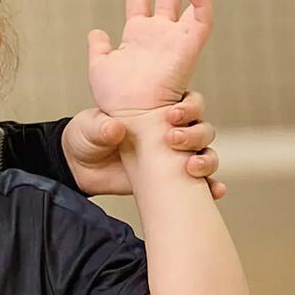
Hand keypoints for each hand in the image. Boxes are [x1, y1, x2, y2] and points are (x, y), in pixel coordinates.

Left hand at [62, 92, 226, 199]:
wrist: (80, 167)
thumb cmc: (88, 135)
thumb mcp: (90, 127)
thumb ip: (102, 126)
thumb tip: (116, 129)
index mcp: (157, 110)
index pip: (188, 102)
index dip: (188, 106)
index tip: (171, 115)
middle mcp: (171, 131)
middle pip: (202, 129)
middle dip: (195, 134)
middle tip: (173, 140)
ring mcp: (174, 157)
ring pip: (206, 154)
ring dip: (206, 159)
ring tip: (191, 167)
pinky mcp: (173, 180)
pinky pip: (200, 184)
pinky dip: (211, 187)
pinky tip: (214, 192)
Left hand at [87, 0, 212, 115]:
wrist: (131, 117)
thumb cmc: (115, 99)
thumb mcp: (100, 68)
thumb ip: (98, 48)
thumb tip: (96, 32)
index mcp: (138, 35)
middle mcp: (159, 34)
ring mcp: (175, 39)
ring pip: (190, 1)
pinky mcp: (189, 49)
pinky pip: (201, 21)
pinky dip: (202, 1)